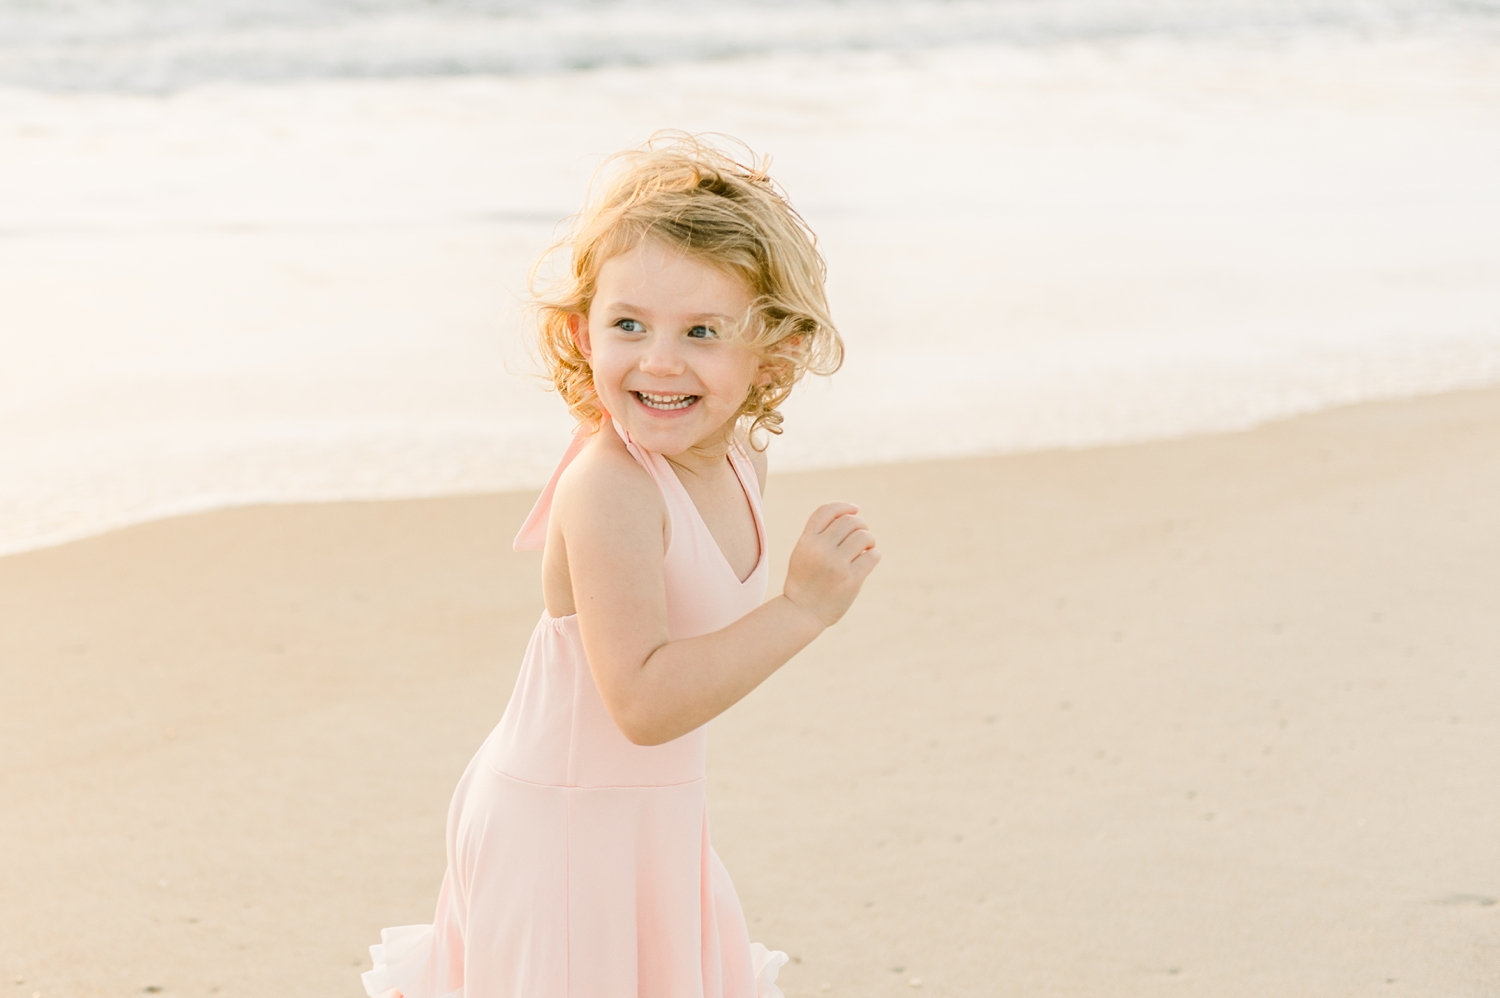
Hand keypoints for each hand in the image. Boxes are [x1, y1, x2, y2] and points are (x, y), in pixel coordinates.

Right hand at [783, 502, 879, 627]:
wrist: (801, 612)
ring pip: (864, 536)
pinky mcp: (850, 580)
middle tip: (861, 537)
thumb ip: (819, 534)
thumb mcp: (802, 552)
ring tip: (866, 549)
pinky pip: (872, 556)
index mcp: (806, 541)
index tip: (855, 509)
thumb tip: (852, 513)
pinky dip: (874, 555)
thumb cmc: (805, 580)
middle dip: (860, 525)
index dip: (844, 507)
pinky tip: (867, 561)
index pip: (827, 511)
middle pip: (850, 521)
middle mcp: (820, 550)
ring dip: (869, 540)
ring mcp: (836, 565)